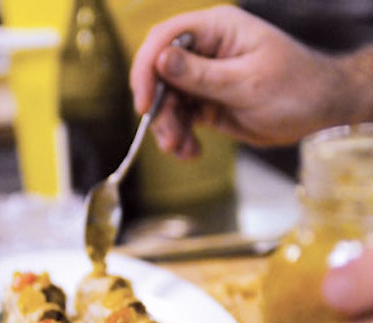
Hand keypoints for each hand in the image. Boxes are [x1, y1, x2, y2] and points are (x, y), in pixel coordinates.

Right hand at [130, 6, 355, 156]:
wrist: (319, 112)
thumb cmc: (295, 88)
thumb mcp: (247, 83)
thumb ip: (201, 75)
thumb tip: (160, 60)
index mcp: (216, 30)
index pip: (166, 39)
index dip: (147, 69)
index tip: (144, 104)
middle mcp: (206, 50)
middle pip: (161, 74)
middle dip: (161, 109)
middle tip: (169, 140)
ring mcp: (205, 77)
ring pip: (169, 100)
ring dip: (170, 127)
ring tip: (182, 150)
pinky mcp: (208, 102)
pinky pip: (183, 117)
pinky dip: (182, 136)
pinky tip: (191, 151)